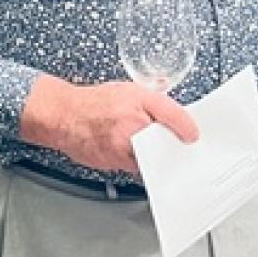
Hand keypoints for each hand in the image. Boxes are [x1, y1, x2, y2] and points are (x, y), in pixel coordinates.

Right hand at [19, 75, 198, 173]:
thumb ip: (153, 102)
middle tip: (177, 146)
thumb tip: (176, 116)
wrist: (63, 116)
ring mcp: (122, 146)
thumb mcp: (129, 90)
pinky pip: (135, 166)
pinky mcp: (114, 162)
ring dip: (156, 157)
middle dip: (171, 145)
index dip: (186, 126)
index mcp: (138, 100)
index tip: (193, 135)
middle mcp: (131, 124)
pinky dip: (140, 163)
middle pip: (163, 141)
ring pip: (150, 158)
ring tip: (153, 151)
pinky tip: (136, 155)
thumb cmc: (94, 103)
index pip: (172, 114)